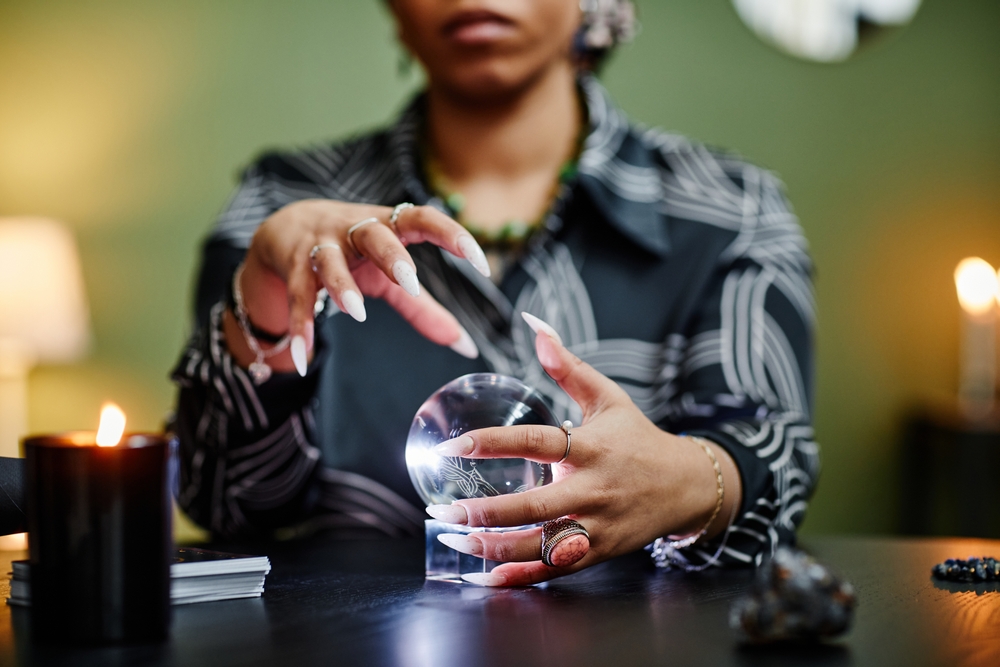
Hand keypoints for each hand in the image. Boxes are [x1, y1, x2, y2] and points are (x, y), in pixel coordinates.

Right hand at [224, 200, 489, 374]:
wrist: (285, 227)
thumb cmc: (352, 253)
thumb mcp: (388, 275)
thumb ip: (424, 308)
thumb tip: (466, 347)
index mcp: (388, 225)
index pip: (424, 219)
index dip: (453, 236)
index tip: (482, 264)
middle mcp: (354, 230)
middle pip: (375, 234)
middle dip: (392, 255)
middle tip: (410, 282)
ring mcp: (321, 246)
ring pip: (330, 261)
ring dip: (342, 286)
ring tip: (356, 313)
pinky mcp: (293, 267)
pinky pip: (297, 296)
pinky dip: (300, 325)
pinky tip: (303, 356)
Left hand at [426, 313, 742, 585]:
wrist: (686, 486)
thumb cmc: (639, 439)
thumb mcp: (608, 397)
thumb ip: (567, 366)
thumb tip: (535, 325)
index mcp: (591, 448)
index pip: (536, 444)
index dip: (493, 444)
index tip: (453, 446)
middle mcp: (593, 490)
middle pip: (534, 507)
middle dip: (485, 512)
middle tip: (442, 510)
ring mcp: (596, 527)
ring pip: (541, 546)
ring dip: (494, 548)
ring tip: (454, 539)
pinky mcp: (598, 553)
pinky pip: (555, 571)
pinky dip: (520, 577)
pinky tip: (485, 576)